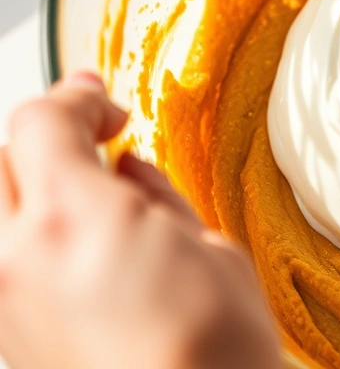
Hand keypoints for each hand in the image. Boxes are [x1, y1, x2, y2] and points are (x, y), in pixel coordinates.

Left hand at [0, 73, 279, 368]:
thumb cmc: (216, 350)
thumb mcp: (208, 247)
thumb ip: (155, 196)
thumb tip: (129, 171)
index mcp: (70, 220)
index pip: (40, 122)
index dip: (76, 100)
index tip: (104, 105)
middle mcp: (15, 259)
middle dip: (42, 135)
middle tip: (91, 131)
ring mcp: (4, 305)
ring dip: (31, 188)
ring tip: (85, 192)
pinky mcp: (13, 341)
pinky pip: (7, 264)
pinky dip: (32, 239)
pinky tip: (79, 250)